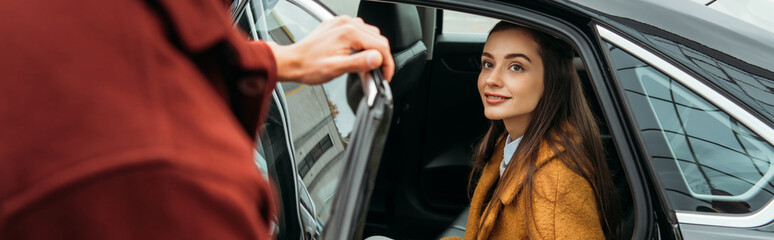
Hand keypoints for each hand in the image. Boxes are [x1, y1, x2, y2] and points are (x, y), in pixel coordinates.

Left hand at [268, 16, 394, 83]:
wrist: (292, 62)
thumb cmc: (309, 66)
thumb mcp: (336, 69)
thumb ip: (359, 63)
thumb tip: (377, 59)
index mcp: (349, 33)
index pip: (381, 46)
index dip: (387, 64)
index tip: (385, 76)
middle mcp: (347, 24)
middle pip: (378, 39)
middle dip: (381, 57)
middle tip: (376, 73)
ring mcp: (342, 23)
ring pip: (370, 34)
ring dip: (372, 50)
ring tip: (366, 66)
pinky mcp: (338, 26)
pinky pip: (359, 31)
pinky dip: (363, 43)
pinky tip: (356, 54)